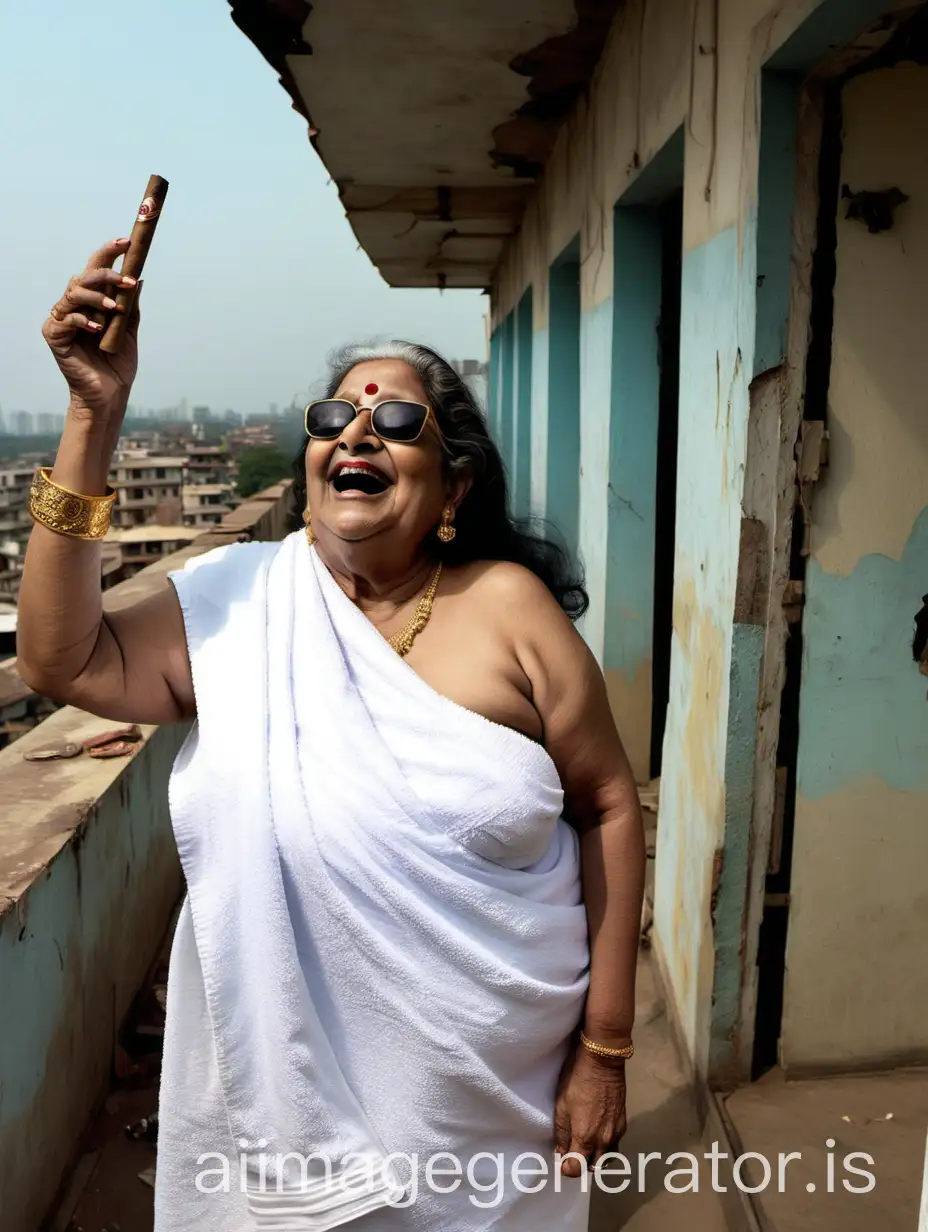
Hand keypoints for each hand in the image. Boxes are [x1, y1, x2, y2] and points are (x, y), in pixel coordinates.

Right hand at [42, 238, 140, 421]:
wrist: (111, 394)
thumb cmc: (117, 365)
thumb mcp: (129, 331)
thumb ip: (130, 306)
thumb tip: (139, 278)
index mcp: (92, 302)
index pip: (96, 270)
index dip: (108, 253)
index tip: (126, 241)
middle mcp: (74, 307)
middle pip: (83, 276)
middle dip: (106, 272)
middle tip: (127, 280)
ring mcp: (63, 320)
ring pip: (74, 293)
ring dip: (97, 297)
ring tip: (115, 310)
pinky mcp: (54, 336)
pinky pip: (66, 319)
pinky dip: (84, 320)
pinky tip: (97, 329)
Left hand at [554, 1043, 627, 1177]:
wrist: (603, 1061)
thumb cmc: (577, 1080)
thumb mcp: (562, 1105)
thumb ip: (562, 1132)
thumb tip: (562, 1151)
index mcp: (586, 1137)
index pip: (577, 1168)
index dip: (567, 1167)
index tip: (561, 1159)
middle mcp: (604, 1141)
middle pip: (594, 1167)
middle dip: (582, 1164)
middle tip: (572, 1152)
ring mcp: (616, 1133)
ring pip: (607, 1158)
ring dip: (595, 1157)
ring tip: (585, 1145)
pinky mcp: (624, 1124)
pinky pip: (615, 1145)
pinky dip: (605, 1146)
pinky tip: (597, 1134)